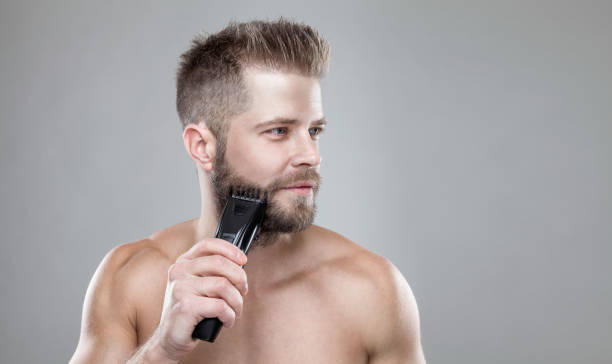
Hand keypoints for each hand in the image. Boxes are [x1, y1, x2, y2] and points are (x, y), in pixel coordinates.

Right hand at [152, 238, 248, 360]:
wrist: (170, 339)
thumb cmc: (190, 312)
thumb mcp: (199, 286)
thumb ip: (213, 272)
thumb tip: (240, 265)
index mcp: (183, 263)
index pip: (208, 244)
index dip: (230, 249)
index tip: (243, 261)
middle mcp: (179, 272)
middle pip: (220, 263)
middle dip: (240, 278)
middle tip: (242, 291)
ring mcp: (180, 288)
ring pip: (223, 286)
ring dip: (237, 301)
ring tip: (235, 311)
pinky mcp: (185, 307)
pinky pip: (220, 306)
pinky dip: (230, 316)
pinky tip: (227, 321)